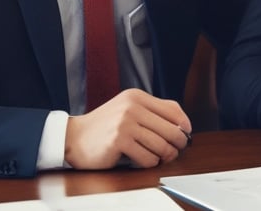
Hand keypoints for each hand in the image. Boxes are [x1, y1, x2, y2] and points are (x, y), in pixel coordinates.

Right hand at [64, 88, 191, 168]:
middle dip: (177, 145)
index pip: (174, 110)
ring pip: (162, 146)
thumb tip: (184, 125)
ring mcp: (125, 123)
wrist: (74, 137)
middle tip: (173, 151)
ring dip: (164, 156)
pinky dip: (149, 163)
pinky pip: (148, 158)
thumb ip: (153, 111)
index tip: (185, 136)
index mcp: (137, 96)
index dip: (185, 126)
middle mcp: (132, 107)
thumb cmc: (105, 126)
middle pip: (172, 130)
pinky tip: (142, 160)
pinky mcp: (119, 141)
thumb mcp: (128, 108)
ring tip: (158, 157)